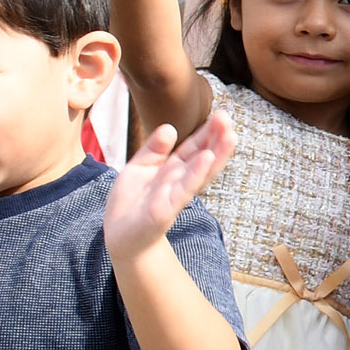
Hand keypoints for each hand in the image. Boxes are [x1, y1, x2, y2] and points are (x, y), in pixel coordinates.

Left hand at [104, 113, 234, 261]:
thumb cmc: (131, 202)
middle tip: (227, 117)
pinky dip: (196, 174)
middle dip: (217, 138)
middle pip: (204, 156)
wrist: (120, 235)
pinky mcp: (166, 209)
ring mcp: (176, 195)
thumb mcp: (139, 167)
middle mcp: (180, 181)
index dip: (207, 131)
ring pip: (201, 172)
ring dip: (217, 154)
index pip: (195, 147)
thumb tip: (170, 128)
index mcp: (174, 169)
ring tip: (229, 135)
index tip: (220, 113)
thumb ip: (154, 149)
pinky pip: (184, 189)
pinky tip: (207, 158)